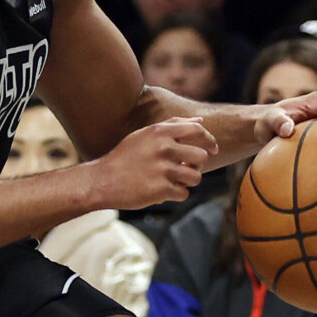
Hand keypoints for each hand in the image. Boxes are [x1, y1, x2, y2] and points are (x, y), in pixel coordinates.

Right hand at [88, 118, 214, 211]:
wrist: (103, 180)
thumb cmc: (125, 157)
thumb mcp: (145, 135)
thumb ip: (173, 125)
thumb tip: (201, 121)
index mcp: (160, 132)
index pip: (198, 130)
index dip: (210, 140)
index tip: (213, 148)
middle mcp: (164, 148)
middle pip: (201, 156)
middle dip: (196, 165)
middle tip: (183, 168)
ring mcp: (164, 170)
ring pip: (196, 177)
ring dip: (187, 181)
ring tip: (172, 180)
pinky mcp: (162, 190)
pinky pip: (184, 193)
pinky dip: (176, 194)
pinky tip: (162, 191)